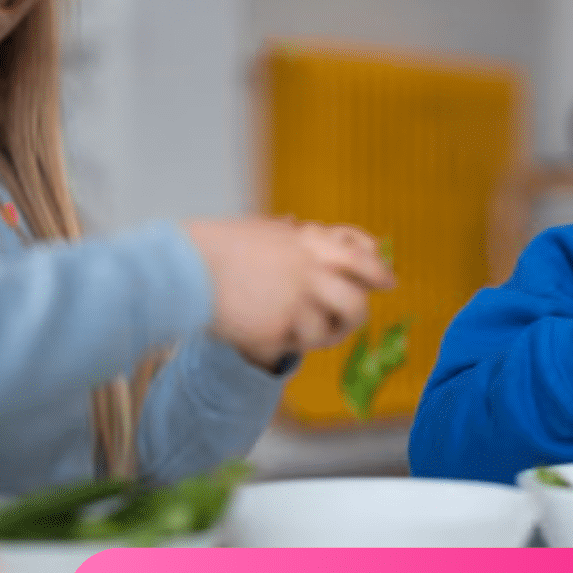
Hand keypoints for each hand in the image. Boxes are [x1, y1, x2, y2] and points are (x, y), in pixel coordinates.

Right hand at [184, 218, 395, 369]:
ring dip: (326, 333)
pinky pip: (298, 344)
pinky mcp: (279, 328)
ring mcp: (295, 300)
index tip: (388, 280)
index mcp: (304, 241)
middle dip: (357, 313)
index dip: (376, 267)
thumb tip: (312, 228)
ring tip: (308, 332)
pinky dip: (288, 343)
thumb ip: (291, 236)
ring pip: (330, 329)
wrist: (184, 269)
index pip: (356, 253)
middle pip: (355, 298)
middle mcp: (307, 270)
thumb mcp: (261, 231)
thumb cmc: (215, 248)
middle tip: (352, 319)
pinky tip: (271, 335)